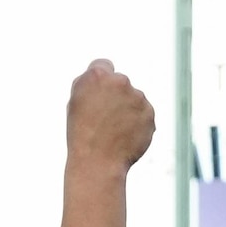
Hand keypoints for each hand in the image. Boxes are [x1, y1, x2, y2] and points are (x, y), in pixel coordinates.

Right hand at [65, 59, 155, 176]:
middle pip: (120, 82)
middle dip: (115, 95)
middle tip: (104, 118)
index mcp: (97, 75)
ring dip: (127, 109)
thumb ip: (90, 83)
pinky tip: (125, 136)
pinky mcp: (150, 112)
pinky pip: (144, 114)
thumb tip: (106, 73)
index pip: (103, 65)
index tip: (98, 93)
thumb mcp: (75, 102)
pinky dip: (137, 123)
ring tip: (113, 130)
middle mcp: (120, 81)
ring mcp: (138, 97)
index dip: (100, 80)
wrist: (98, 161)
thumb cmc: (81, 133)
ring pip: (134, 98)